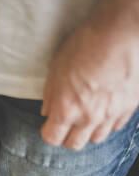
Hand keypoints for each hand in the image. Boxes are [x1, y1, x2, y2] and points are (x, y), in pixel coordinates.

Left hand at [40, 0, 138, 150]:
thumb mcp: (57, 67)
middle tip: (67, 126)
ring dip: (88, 132)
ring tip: (87, 118)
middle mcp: (88, 117)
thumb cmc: (86, 44)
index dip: (49, 133)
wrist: (121, 31)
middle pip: (74, 144)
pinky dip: (108, 122)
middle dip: (67, 138)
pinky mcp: (128, 108)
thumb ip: (50, 95)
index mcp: (66, 109)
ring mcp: (110, 115)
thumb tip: (47, 112)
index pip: (52, 138)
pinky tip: (105, 110)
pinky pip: (115, 126)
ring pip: (96, 138)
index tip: (50, 126)